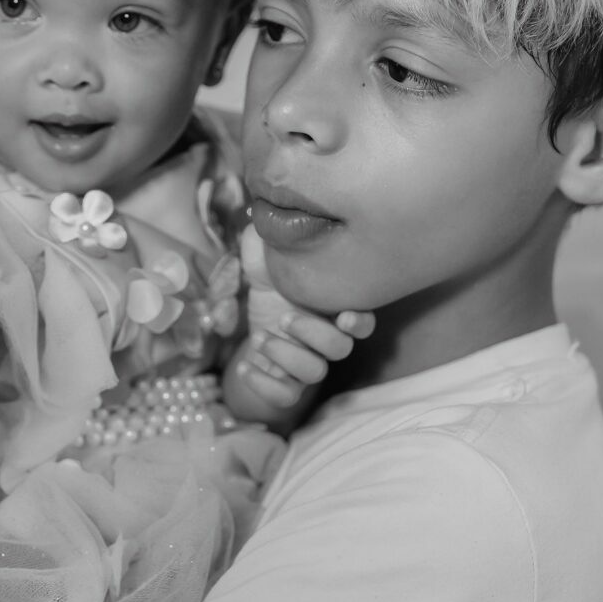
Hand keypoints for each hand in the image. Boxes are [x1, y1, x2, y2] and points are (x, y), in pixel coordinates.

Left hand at [237, 224, 374, 409]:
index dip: (360, 321)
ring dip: (288, 357)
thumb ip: (278, 230)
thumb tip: (276, 205)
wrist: (238, 313)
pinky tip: (244, 365)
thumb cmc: (264, 274)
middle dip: (312, 334)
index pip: (363, 320)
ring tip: (261, 338)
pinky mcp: (284, 383)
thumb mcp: (265, 247)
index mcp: (331, 303)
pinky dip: (265, 384)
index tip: (343, 315)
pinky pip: (286, 396)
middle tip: (282, 318)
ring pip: (316, 372)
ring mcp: (306, 361)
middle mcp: (326, 335)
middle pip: (340, 348)